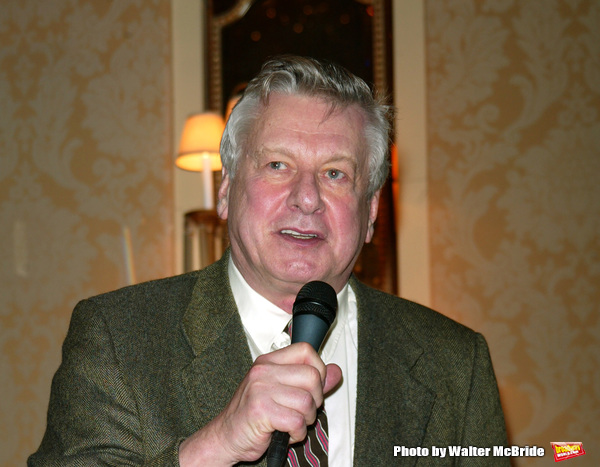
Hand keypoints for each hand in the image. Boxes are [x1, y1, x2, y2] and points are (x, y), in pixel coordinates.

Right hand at [179, 342, 341, 465]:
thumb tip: (336, 372)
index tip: (312, 388)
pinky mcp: (260, 410)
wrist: (225, 436)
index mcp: (269, 361)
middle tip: (301, 411)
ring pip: (307, 402)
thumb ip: (311, 382)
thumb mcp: (282, 391)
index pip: (306, 351)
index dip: (318, 370)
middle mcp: (263, 371)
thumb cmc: (253, 415)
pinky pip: (296, 421)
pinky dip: (297, 433)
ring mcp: (260, 389)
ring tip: (291, 423)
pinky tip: (286, 433)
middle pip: (312, 377)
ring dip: (305, 420)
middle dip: (315, 400)